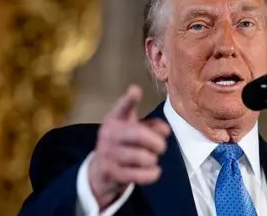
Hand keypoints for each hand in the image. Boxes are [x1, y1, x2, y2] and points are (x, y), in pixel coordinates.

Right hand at [87, 85, 170, 208]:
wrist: (100, 172)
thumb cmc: (124, 144)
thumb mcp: (134, 130)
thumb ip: (151, 126)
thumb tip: (165, 130)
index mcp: (115, 120)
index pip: (122, 107)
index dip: (129, 99)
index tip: (135, 91)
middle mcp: (109, 134)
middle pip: (138, 134)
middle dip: (156, 142)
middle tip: (162, 147)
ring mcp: (108, 154)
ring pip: (142, 157)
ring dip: (153, 159)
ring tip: (151, 159)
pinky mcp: (112, 173)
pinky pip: (140, 174)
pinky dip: (152, 174)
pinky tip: (153, 171)